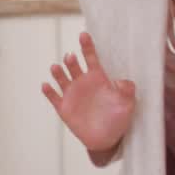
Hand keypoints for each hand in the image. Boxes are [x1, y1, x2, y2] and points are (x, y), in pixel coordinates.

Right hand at [42, 32, 135, 151]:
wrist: (106, 139)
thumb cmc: (118, 119)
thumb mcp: (128, 105)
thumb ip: (128, 91)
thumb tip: (124, 80)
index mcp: (97, 78)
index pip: (91, 58)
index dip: (87, 46)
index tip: (84, 35)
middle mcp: (82, 82)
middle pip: (74, 65)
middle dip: (71, 60)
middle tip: (71, 57)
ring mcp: (71, 94)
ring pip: (61, 78)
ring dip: (58, 72)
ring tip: (57, 68)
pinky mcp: (63, 107)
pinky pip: (53, 97)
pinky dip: (48, 91)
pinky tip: (46, 86)